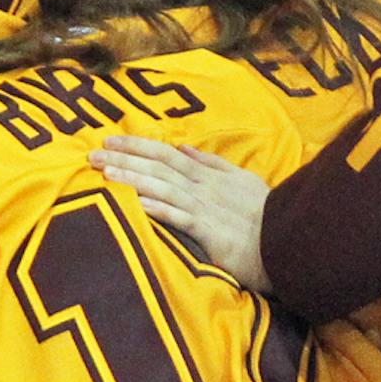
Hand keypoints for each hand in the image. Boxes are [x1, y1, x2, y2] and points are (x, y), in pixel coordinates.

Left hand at [90, 136, 271, 293]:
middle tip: (92, 154)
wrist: (288, 241)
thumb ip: (211, 163)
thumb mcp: (241, 180)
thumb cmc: (266, 214)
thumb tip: (183, 147)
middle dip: (124, 158)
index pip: (167, 153)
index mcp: (209, 174)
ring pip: (163, 187)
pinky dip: (156, 208)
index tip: (111, 140)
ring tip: (105, 174)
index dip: (138, 145)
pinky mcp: (209, 230)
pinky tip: (135, 204)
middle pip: (158, 166)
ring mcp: (206, 207)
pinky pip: (178, 216)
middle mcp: (204, 186)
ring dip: (133, 179)